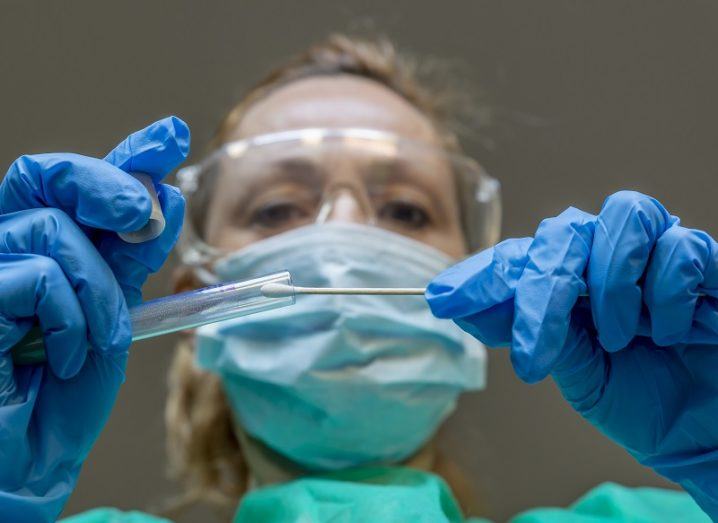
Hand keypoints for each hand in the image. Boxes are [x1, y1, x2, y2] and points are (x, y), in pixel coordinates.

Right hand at [0, 117, 188, 521]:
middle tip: (144, 214)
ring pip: (54, 229)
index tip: (173, 135)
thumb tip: (165, 196)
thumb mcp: (113, 314)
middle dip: (108, 184)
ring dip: (100, 289)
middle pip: (43, 173)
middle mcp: (4, 249)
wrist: (27, 461)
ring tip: (101, 339)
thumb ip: (130, 257)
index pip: (75, 185)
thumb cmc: (62, 394)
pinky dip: (71, 318)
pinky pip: (36, 276)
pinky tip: (61, 358)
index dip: (124, 155)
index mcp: (42, 249)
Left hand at [427, 191, 717, 516]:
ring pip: (623, 216)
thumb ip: (537, 333)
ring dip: (611, 282)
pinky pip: (682, 248)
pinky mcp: (709, 267)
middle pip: (564, 233)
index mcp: (573, 281)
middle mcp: (611, 258)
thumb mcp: (576, 372)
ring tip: (616, 336)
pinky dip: (666, 292)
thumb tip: (466, 306)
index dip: (482, 274)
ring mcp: (659, 256)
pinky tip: (667, 331)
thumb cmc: (641, 400)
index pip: (522, 259)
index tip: (442, 298)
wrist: (705, 435)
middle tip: (533, 347)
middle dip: (540, 288)